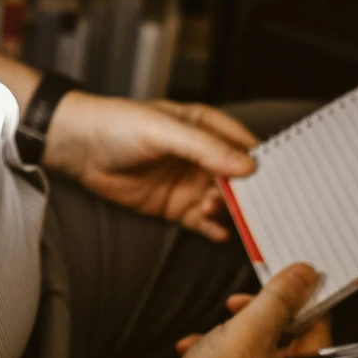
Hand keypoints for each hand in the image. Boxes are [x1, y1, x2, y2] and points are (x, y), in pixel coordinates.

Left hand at [37, 92, 258, 241]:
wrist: (77, 147)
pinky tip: (218, 233)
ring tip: (217, 210)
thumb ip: (205, 148)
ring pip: (224, 202)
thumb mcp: (163, 130)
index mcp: (207, 127)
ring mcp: (190, 182)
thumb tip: (248, 167)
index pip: (246, 147)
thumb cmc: (118, 124)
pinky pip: (203, 221)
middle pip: (240, 180)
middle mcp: (204, 156)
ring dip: (229, 211)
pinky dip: (213, 227)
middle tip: (255, 208)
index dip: (263, 164)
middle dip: (249, 195)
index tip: (280, 182)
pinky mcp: (175, 206)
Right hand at [160, 264, 334, 357]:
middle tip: (236, 305)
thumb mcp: (252, 332)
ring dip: (230, 334)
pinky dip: (215, 352)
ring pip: (257, 351)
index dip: (300, 303)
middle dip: (255, 320)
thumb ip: (281, 299)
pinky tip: (193, 348)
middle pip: (286, 341)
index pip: (319, 335)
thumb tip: (306, 275)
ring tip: (210, 337)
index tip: (285, 279)